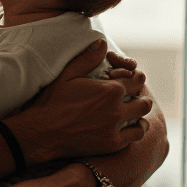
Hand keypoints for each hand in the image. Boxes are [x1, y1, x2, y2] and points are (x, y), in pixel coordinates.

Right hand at [7, 41, 151, 162]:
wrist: (42, 132)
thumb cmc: (53, 102)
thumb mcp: (67, 74)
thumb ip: (88, 58)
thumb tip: (102, 42)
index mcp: (110, 89)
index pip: (137, 79)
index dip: (134, 77)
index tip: (126, 78)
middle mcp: (117, 109)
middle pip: (144, 100)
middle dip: (139, 95)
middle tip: (131, 96)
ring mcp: (115, 128)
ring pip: (142, 118)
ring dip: (139, 113)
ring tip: (132, 111)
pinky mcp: (111, 144)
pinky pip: (135, 137)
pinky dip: (135, 130)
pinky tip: (129, 127)